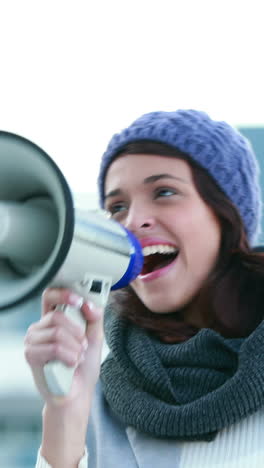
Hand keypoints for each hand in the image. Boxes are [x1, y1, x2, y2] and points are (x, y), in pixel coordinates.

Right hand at [24, 287, 103, 407]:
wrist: (78, 393)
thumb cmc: (84, 365)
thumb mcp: (95, 337)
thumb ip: (95, 317)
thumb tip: (88, 303)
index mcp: (53, 319)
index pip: (50, 296)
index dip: (63, 294)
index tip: (78, 300)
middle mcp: (40, 328)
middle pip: (57, 316)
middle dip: (77, 332)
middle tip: (83, 344)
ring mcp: (33, 341)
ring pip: (57, 332)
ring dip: (75, 347)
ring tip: (77, 357)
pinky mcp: (31, 356)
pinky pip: (54, 348)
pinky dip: (69, 357)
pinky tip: (70, 364)